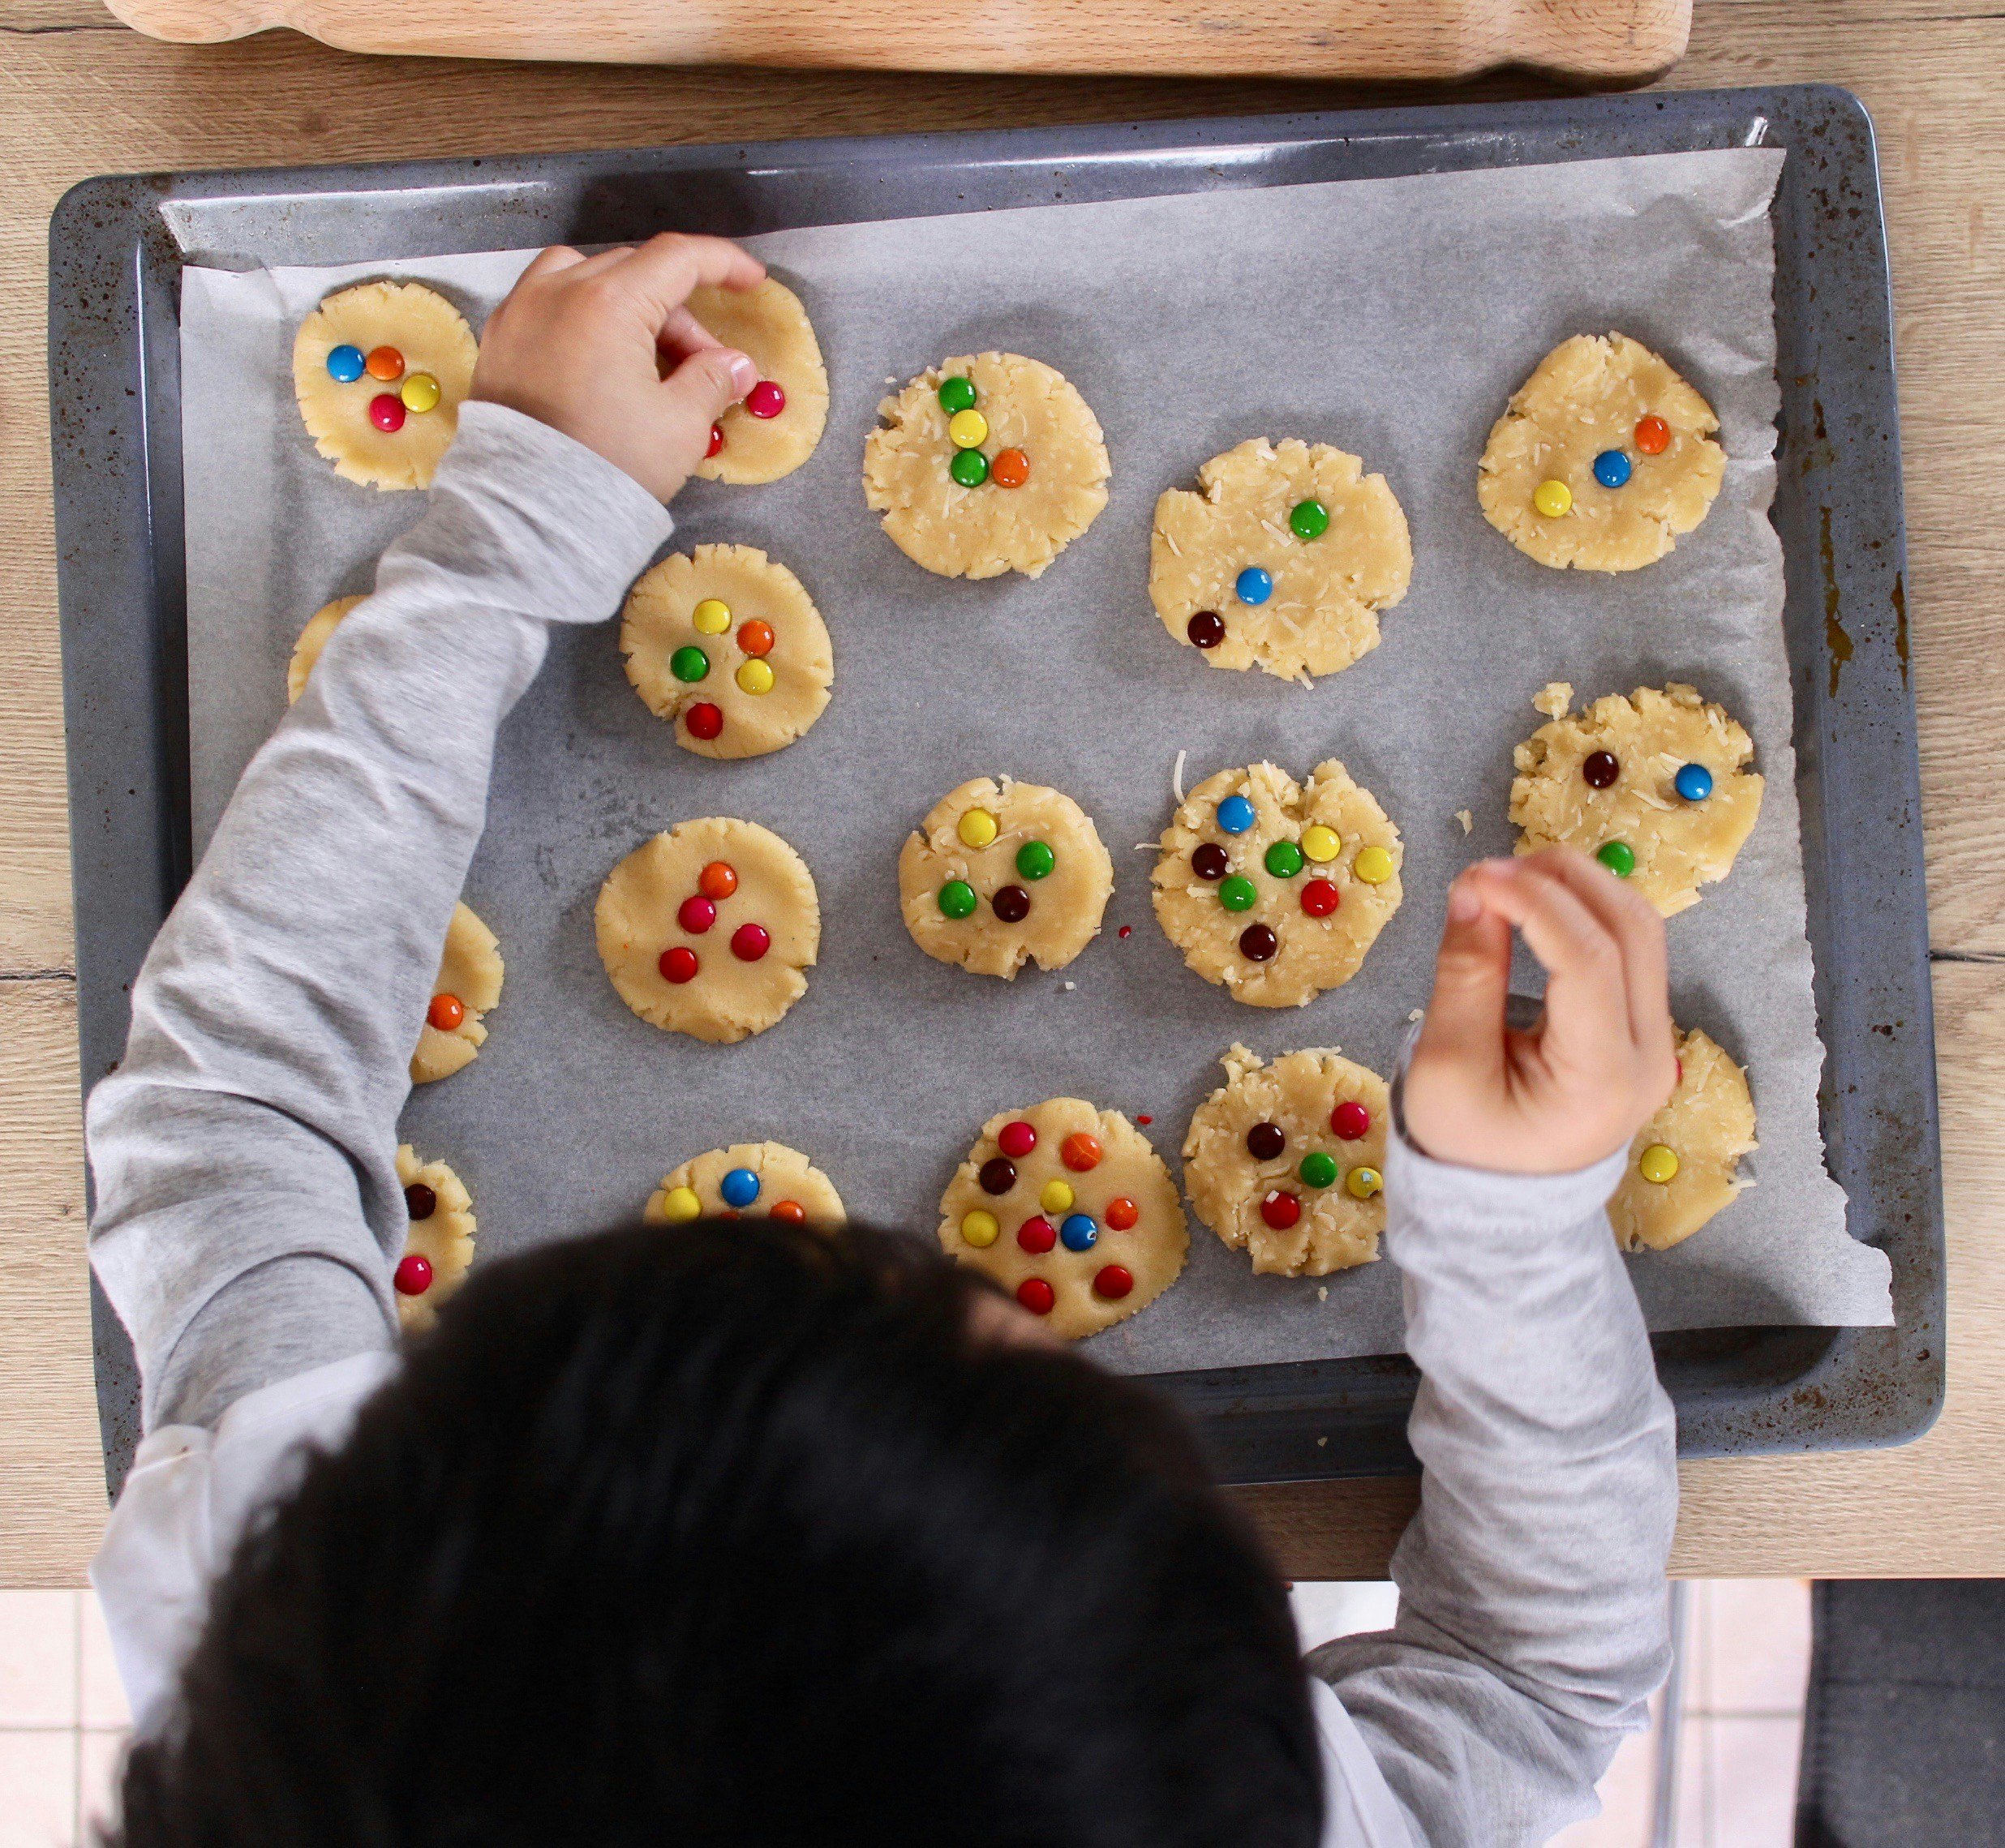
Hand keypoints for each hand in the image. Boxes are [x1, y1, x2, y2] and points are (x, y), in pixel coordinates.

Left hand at [471, 233, 765, 502]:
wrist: (528, 511)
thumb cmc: (608, 466)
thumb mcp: (680, 426)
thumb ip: (713, 381)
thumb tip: (735, 365)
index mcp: (609, 303)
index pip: (677, 258)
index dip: (722, 263)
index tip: (750, 280)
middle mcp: (558, 291)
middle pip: (635, 271)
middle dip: (678, 309)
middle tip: (704, 362)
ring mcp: (520, 311)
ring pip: (585, 274)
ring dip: (625, 300)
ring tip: (645, 353)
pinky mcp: (499, 340)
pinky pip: (547, 301)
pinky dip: (582, 313)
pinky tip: (599, 358)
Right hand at [1403, 848, 1677, 1173]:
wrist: (1502, 1201)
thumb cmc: (1466, 1144)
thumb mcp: (1448, 1066)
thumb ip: (1465, 975)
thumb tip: (1474, 891)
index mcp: (1604, 1080)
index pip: (1590, 962)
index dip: (1535, 903)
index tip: (1476, 875)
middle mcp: (1651, 1057)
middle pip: (1633, 932)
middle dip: (1564, 880)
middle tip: (1492, 869)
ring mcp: (1657, 1041)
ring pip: (1641, 931)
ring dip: (1580, 888)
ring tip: (1511, 879)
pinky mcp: (1643, 1028)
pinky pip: (1630, 950)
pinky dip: (1583, 912)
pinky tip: (1533, 906)